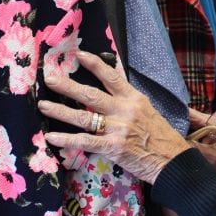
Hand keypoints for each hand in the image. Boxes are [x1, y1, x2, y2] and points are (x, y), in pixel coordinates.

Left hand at [38, 51, 189, 183]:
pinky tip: (51, 137)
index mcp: (134, 98)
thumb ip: (129, 96)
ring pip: (83, 116)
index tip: (78, 54)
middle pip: (90, 94)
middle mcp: (124, 110)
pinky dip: (66, 139)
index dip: (94, 64)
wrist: (172, 161)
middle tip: (49, 78)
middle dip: (67, 85)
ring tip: (43, 105)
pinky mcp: (112, 147)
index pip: (111, 76)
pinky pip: (84, 141)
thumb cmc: (160, 136)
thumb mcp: (148, 109)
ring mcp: (117, 129)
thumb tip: (116, 76)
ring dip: (60, 111)